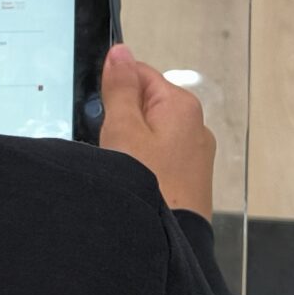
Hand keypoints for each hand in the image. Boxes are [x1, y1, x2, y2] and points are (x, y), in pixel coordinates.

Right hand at [98, 43, 215, 216]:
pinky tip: (132, 181)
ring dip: (130, 145)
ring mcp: (194, 155)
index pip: (140, 74)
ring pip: (150, 135)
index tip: (98, 110)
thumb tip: (121, 51)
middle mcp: (195, 126)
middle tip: (110, 144)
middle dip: (121, 120)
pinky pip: (159, 159)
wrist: (169, 242)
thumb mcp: (123, 129)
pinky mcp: (189, 180)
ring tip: (121, 166)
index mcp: (181, 105)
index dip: (114, 89)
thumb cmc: (148, 186)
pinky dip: (142, 165)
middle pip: (145, 105)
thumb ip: (120, 88)